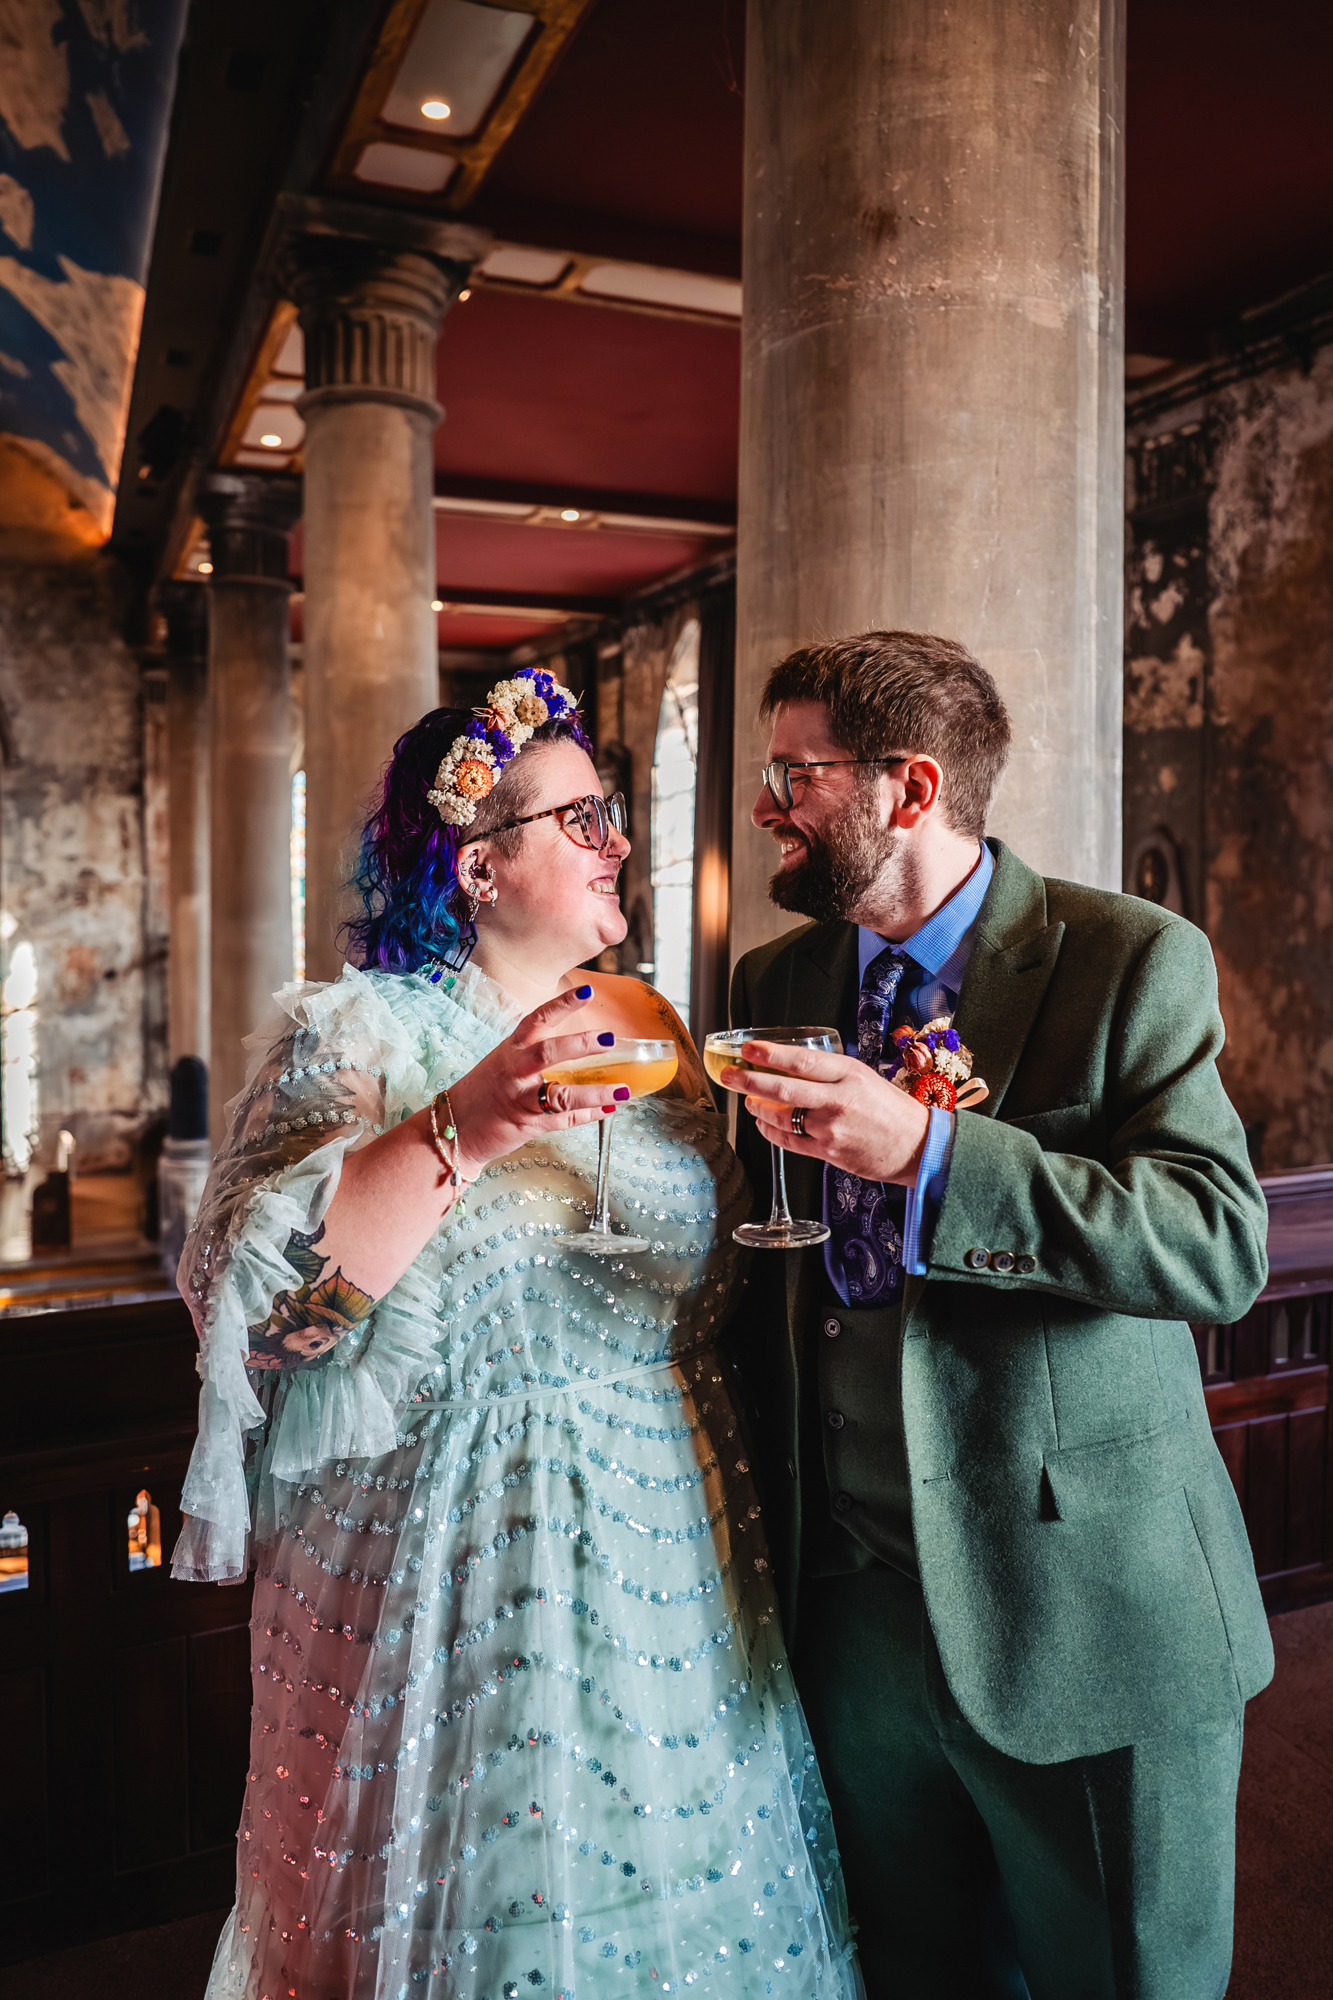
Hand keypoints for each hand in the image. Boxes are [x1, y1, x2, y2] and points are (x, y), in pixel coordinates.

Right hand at [448, 985, 625, 1178]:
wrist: (455, 1128)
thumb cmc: (483, 1092)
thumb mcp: (504, 1063)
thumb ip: (536, 1054)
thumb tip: (579, 1047)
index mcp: (510, 1050)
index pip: (536, 1020)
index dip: (562, 1005)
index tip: (587, 992)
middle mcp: (514, 1071)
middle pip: (548, 1052)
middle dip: (580, 1044)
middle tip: (609, 1038)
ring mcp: (520, 1100)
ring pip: (562, 1095)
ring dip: (596, 1092)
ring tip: (622, 1090)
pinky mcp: (528, 1125)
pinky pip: (564, 1120)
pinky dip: (588, 1115)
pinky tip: (608, 1109)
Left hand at [721, 1040, 932, 1184]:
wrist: (918, 1146)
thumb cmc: (893, 1110)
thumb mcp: (865, 1077)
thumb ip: (831, 1072)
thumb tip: (793, 1065)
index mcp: (849, 1074)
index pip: (802, 1060)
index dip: (770, 1054)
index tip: (749, 1049)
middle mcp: (838, 1100)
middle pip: (783, 1089)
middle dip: (749, 1081)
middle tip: (730, 1074)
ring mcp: (832, 1129)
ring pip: (782, 1117)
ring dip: (758, 1108)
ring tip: (748, 1100)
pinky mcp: (829, 1152)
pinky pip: (789, 1141)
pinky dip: (771, 1131)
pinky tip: (763, 1123)